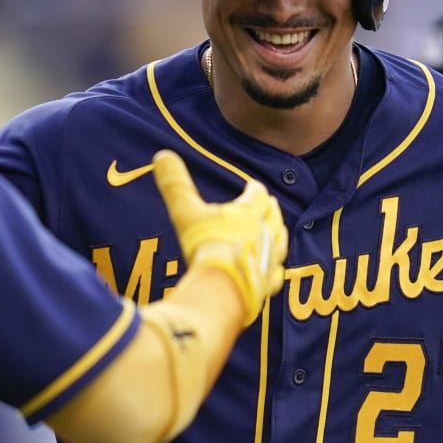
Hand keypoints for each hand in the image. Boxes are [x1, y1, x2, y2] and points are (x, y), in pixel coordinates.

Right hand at [151, 150, 288, 325]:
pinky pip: (276, 273)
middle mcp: (265, 233)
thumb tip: (162, 154)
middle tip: (269, 205)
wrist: (221, 288)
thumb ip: (175, 183)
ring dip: (278, 235)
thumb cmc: (205, 246)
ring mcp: (270, 259)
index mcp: (249, 212)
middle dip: (270, 209)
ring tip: (277, 233)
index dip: (254, 189)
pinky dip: (275, 269)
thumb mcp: (184, 211)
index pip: (257, 194)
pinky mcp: (268, 283)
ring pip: (280, 242)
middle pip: (273, 216)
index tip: (252, 186)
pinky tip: (273, 271)